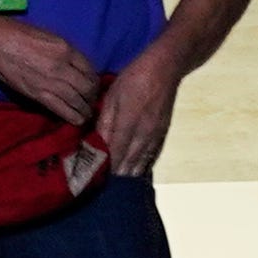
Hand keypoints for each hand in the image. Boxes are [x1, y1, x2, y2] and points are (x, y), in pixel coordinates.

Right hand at [0, 14, 104, 125]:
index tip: (92, 85)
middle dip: (92, 96)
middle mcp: (61, 66)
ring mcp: (50, 82)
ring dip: (86, 109)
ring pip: (78, 102)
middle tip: (91, 100)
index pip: (90, 69)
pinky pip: (62, 110)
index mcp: (65, 48)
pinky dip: (74, 116)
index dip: (94, 80)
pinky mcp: (37, 95)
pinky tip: (77, 119)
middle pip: (88, 87)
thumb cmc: (16, 32)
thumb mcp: (46, 35)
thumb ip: (64, 51)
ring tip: (86, 112)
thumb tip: (77, 66)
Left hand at [96, 43, 184, 178]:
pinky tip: (135, 173)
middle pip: (129, 162)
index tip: (93, 180)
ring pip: (142, 162)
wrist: (164, 69)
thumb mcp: (112, 97)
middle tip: (102, 187)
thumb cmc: (133, 79)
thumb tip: (95, 143)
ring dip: (129, 174)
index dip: (105, 168)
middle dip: (116, 175)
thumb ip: (105, 122)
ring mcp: (156, 135)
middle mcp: (144, 134)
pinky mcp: (162, 133)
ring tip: (117, 187)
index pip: (115, 154)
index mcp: (129, 124)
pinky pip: (152, 156)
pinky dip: (142, 166)